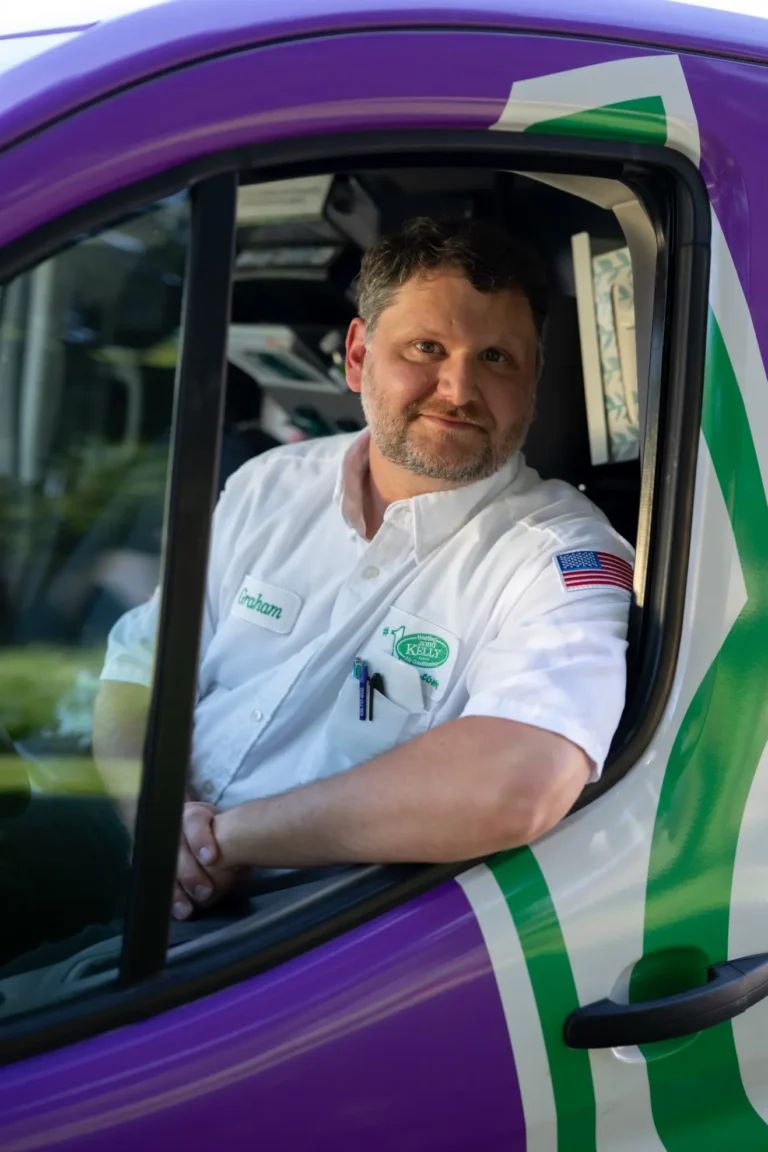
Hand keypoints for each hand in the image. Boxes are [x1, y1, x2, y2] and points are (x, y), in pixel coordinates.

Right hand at [172, 801, 239, 919]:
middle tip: (205, 892)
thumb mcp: (233, 835)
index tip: (211, 859)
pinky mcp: (161, 873)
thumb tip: (238, 864)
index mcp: (195, 816)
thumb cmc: (226, 838)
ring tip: (187, 910)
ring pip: (164, 870)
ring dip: (176, 891)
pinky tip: (179, 912)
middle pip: (176, 849)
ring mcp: (165, 851)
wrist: (219, 845)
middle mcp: (176, 831)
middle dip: (189, 873)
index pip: (193, 821)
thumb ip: (233, 846)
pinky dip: (171, 901)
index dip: (200, 839)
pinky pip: (162, 887)